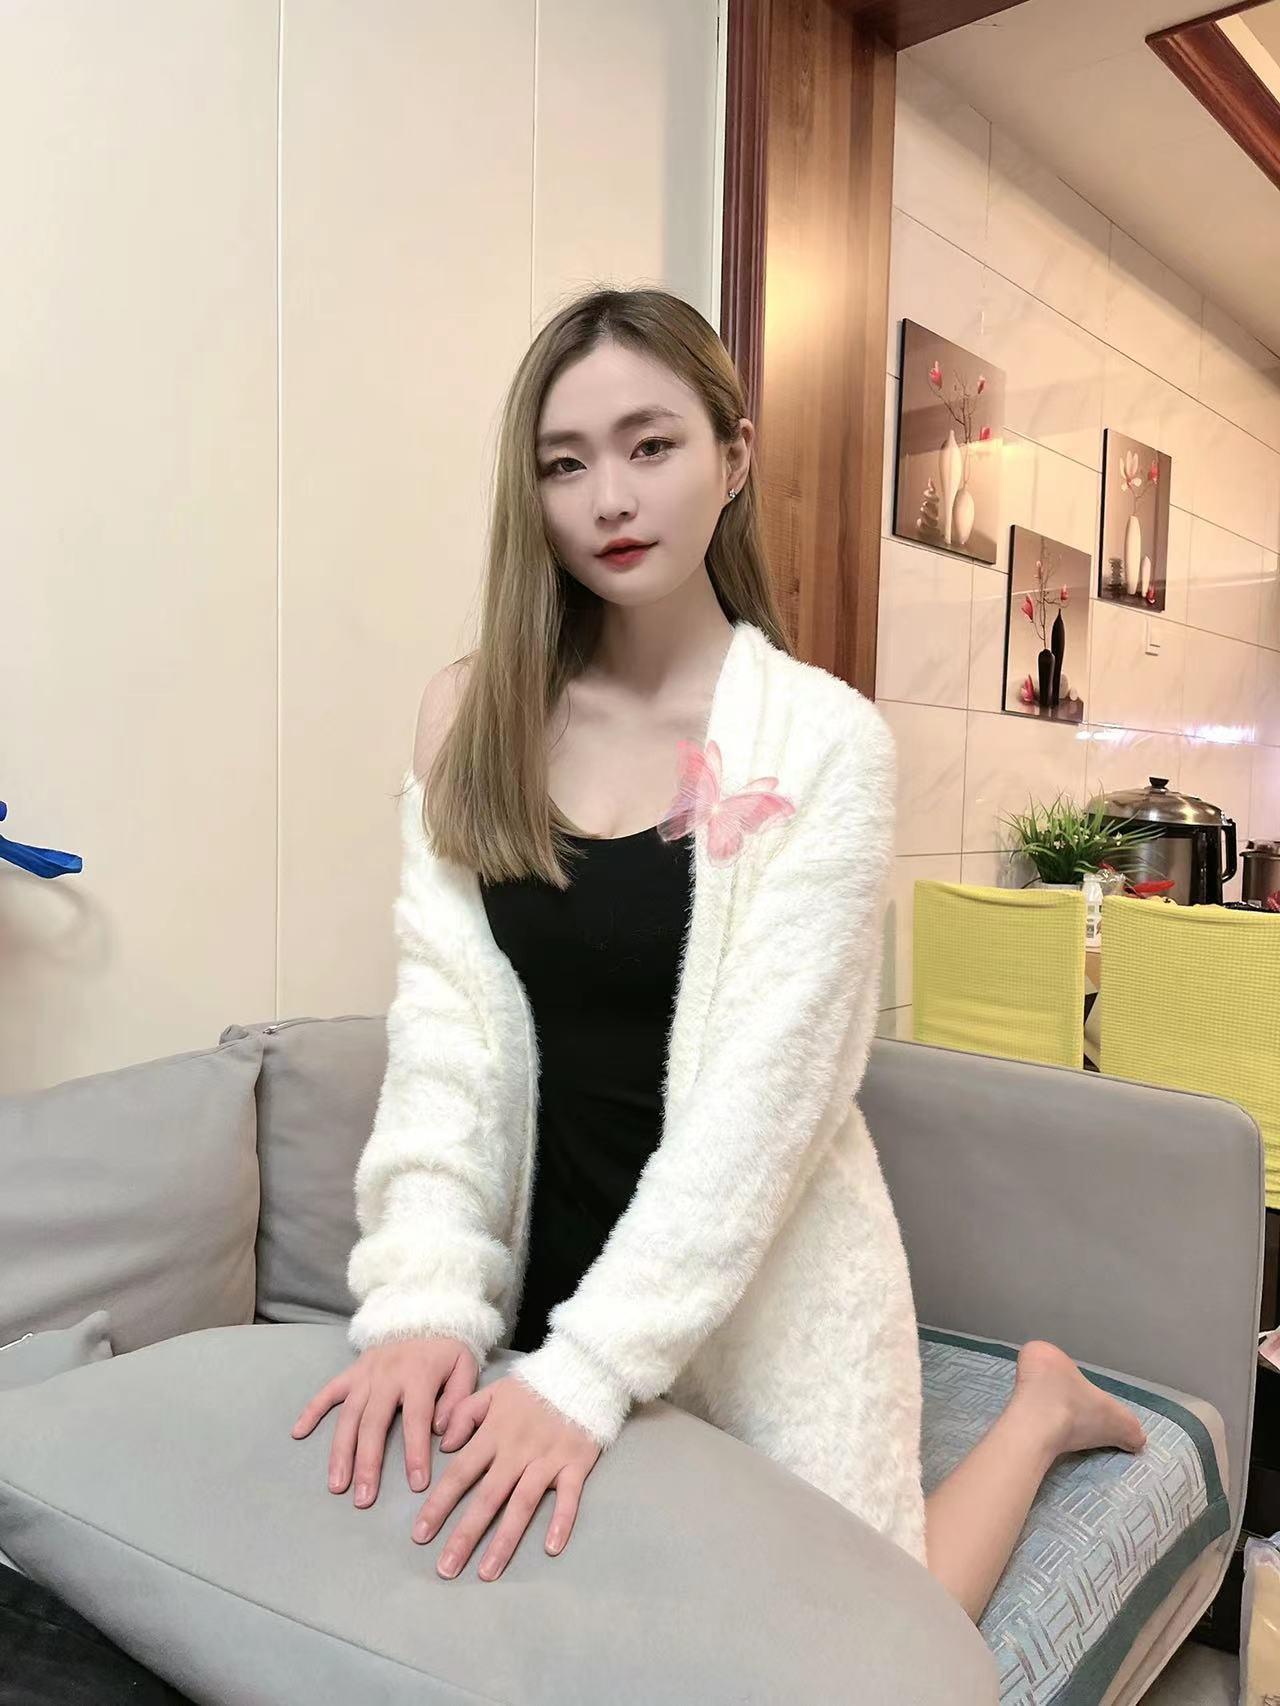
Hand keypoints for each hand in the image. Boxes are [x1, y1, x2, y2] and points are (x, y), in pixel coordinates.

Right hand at [290, 1336, 477, 1505]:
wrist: (425, 1314)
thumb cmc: (446, 1351)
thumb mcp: (466, 1367)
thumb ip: (459, 1400)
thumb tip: (441, 1434)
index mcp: (418, 1375)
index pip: (416, 1420)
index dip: (416, 1453)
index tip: (417, 1485)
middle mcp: (387, 1376)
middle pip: (373, 1423)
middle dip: (367, 1463)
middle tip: (363, 1498)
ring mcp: (365, 1374)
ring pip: (348, 1415)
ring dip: (340, 1451)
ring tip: (337, 1484)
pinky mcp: (351, 1371)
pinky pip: (327, 1391)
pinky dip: (311, 1410)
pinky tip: (298, 1433)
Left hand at [414, 1373, 600, 1581]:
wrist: (581, 1371)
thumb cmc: (534, 1387)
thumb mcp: (493, 1391)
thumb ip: (464, 1413)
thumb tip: (443, 1445)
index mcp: (494, 1432)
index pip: (461, 1472)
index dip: (439, 1504)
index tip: (421, 1533)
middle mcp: (517, 1450)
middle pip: (488, 1497)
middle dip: (465, 1534)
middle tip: (446, 1568)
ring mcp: (548, 1458)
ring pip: (523, 1503)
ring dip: (505, 1539)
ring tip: (486, 1572)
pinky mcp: (576, 1463)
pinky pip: (569, 1496)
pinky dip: (561, 1520)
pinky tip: (550, 1547)